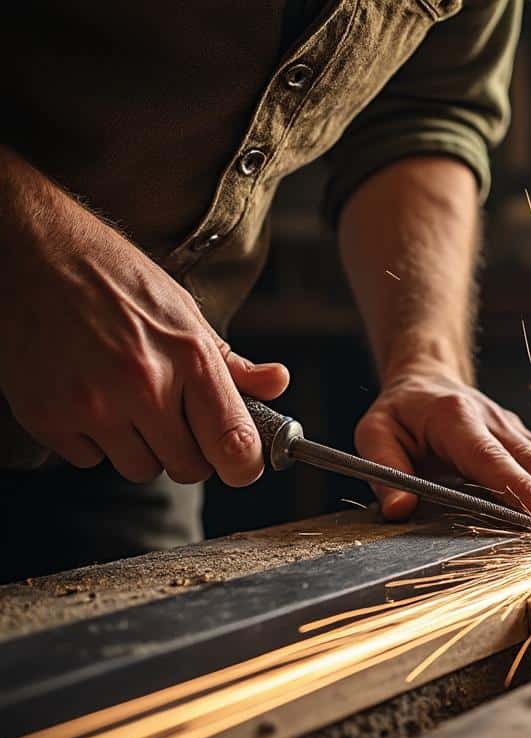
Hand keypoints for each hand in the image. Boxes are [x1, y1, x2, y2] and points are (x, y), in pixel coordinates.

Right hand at [0, 147, 288, 484]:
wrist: (33, 254)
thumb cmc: (114, 279)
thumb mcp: (184, 311)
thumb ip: (231, 362)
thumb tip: (277, 383)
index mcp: (189, 356)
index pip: (234, 443)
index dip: (244, 464)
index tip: (242, 462)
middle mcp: (143, 385)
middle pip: (187, 468)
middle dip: (189, 452)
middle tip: (175, 419)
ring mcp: (92, 405)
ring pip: (139, 469)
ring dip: (140, 447)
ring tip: (126, 401)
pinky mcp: (48, 416)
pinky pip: (88, 460)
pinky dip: (93, 441)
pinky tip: (88, 398)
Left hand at [355, 363, 530, 519]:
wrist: (426, 378)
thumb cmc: (400, 411)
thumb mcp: (374, 433)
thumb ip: (384, 471)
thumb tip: (398, 510)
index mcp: (456, 420)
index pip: (491, 459)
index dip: (520, 486)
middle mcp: (492, 421)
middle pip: (529, 459)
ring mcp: (511, 428)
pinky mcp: (522, 437)